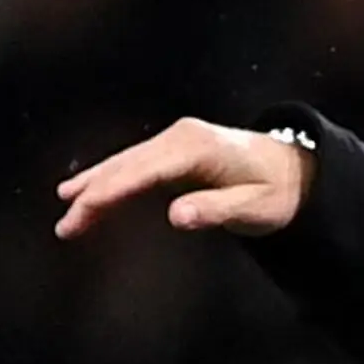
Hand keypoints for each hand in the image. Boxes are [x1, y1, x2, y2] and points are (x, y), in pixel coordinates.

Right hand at [54, 118, 315, 239]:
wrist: (298, 170)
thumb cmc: (278, 193)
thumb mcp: (256, 210)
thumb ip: (217, 211)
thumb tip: (177, 216)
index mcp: (197, 149)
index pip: (143, 171)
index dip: (110, 191)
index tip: (84, 210)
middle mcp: (181, 137)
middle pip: (126, 166)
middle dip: (93, 195)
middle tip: (66, 226)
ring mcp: (176, 139)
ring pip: (125, 163)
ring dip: (94, 186)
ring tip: (66, 210)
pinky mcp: (175, 148)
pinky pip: (135, 164)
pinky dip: (110, 178)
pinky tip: (85, 190)